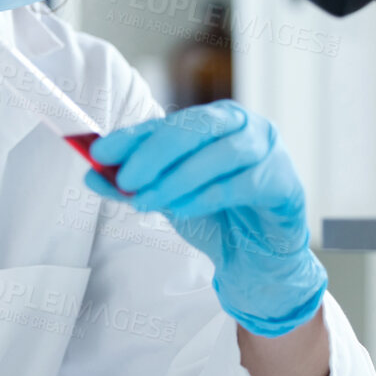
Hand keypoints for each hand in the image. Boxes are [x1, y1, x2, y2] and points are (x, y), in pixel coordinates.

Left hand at [85, 100, 325, 336]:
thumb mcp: (166, 197)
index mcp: (214, 120)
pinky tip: (180, 209)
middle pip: (196, 128)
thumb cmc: (216, 216)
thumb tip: (91, 173)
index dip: (132, 137)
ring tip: (145, 201)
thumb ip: (133, 184)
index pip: (168, 122)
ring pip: (220, 154)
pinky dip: (207, 196)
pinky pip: (242, 184)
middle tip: (124, 179)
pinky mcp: (284, 182)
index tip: (99, 153)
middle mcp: (244, 126)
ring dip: (177, 178)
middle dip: (154, 153)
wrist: (257, 256)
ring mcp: (269, 150)